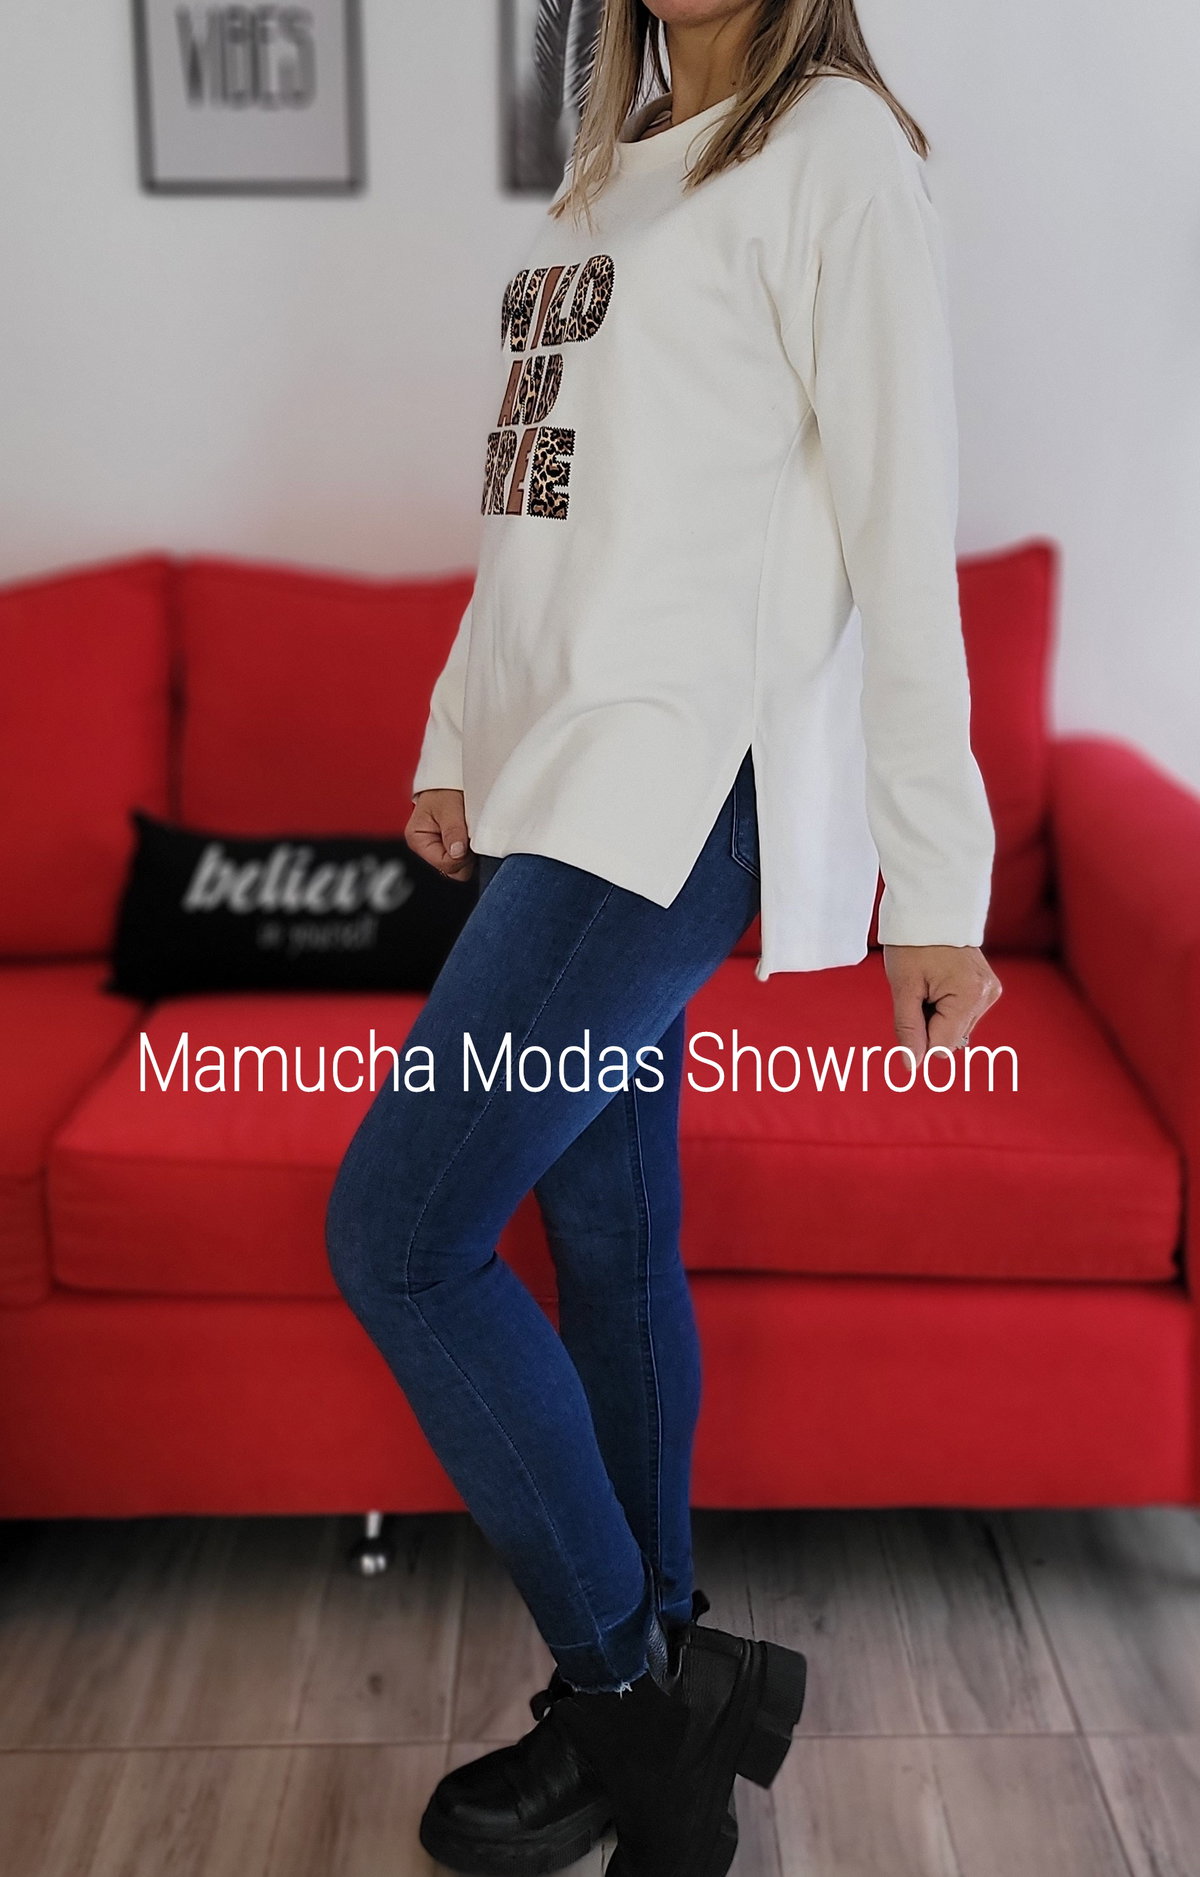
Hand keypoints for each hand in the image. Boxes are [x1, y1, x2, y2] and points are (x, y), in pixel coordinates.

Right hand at [406, 789, 474, 880]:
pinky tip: (471, 836)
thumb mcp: (448, 807)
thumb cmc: (444, 790)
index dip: (462, 856)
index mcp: (418, 840)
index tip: (468, 839)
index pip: (445, 864)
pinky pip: (466, 861)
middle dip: (467, 856)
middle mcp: (427, 848)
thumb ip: (453, 831)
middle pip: (454, 871)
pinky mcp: (452, 849)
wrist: (450, 778)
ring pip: (461, 868)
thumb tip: (457, 853)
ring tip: (470, 831)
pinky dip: (472, 851)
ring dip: (471, 852)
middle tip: (470, 833)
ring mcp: (440, 850)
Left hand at [882, 944, 1001, 1065]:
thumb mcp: (903, 987)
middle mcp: (986, 997)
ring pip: (955, 1028)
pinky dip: (946, 1007)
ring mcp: (990, 992)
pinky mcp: (987, 989)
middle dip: (928, 1024)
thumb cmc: (913, 944)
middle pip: (949, 1039)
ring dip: (936, 1016)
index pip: (941, 1046)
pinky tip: (939, 983)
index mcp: (969, 997)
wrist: (931, 909)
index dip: (918, 1037)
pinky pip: (962, 1014)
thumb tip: (912, 1066)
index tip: (910, 1008)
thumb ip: (908, 1029)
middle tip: (918, 991)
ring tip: (928, 984)